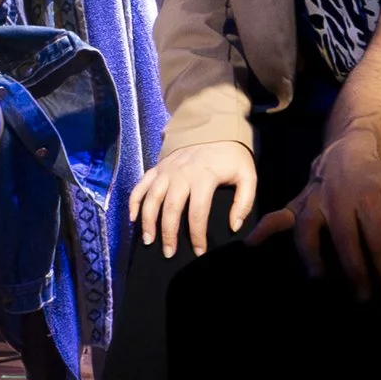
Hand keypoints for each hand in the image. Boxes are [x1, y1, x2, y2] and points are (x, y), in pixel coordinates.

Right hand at [129, 139, 258, 258]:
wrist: (213, 126)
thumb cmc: (231, 155)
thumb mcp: (247, 175)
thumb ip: (244, 202)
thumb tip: (233, 226)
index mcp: (203, 177)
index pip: (197, 213)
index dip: (197, 235)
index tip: (199, 251)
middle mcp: (180, 175)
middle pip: (170, 209)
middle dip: (168, 234)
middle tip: (169, 253)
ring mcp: (166, 171)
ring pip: (151, 199)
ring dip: (148, 221)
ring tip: (149, 240)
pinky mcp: (157, 167)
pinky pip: (140, 185)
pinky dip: (134, 201)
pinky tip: (133, 218)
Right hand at [251, 134, 380, 300]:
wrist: (348, 152)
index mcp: (370, 197)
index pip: (379, 239)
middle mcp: (339, 199)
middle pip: (345, 241)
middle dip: (355, 274)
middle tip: (364, 300)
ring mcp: (314, 200)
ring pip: (308, 230)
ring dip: (312, 257)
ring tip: (319, 280)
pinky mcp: (298, 203)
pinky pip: (278, 216)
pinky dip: (264, 229)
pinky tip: (251, 244)